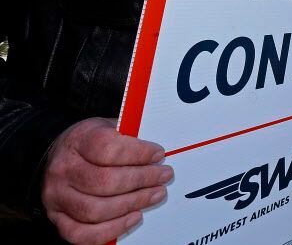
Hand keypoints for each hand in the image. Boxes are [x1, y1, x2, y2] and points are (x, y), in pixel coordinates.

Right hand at [41, 118, 172, 244]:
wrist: (58, 157)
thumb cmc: (91, 143)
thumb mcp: (108, 127)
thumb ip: (130, 135)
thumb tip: (157, 152)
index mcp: (78, 140)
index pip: (107, 147)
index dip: (138, 152)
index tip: (158, 155)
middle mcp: (63, 169)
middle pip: (104, 181)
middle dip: (142, 180)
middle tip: (163, 176)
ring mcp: (56, 196)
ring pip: (95, 210)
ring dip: (133, 203)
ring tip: (155, 194)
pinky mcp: (58, 218)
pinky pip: (82, 234)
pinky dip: (112, 229)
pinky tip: (134, 217)